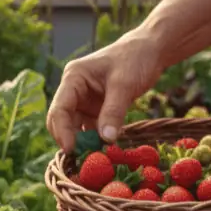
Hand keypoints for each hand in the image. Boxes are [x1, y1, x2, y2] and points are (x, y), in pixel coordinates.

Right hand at [46, 31, 164, 152]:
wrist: (151, 50)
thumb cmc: (135, 59)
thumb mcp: (124, 85)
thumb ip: (113, 112)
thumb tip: (106, 140)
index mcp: (73, 78)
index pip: (60, 108)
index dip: (62, 131)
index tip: (71, 150)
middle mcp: (73, 90)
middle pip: (62, 120)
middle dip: (69, 139)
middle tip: (82, 159)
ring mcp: (84, 100)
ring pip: (75, 127)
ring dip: (83, 142)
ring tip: (95, 159)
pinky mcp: (95, 109)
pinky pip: (90, 129)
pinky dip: (95, 140)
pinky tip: (105, 151)